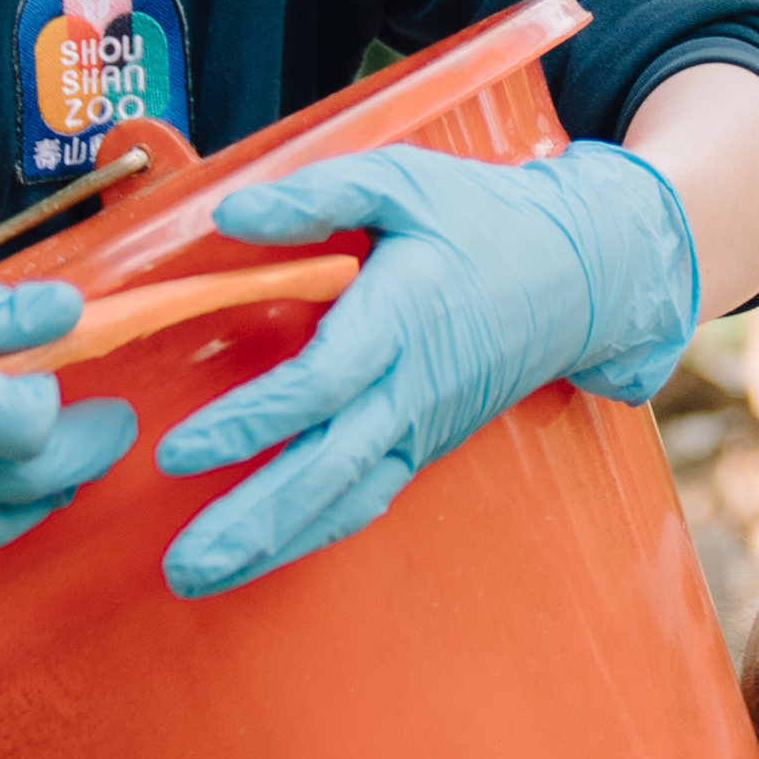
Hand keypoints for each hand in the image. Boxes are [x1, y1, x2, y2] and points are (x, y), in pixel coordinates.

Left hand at [150, 142, 698, 598]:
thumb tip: (230, 215)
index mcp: (403, 315)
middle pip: (328, 467)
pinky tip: (264, 558)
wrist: (577, 274)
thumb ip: (316, 196)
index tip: (180, 452)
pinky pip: (367, 500)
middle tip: (182, 563)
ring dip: (272, 544)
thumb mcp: (401, 181)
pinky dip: (316, 534)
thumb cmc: (480, 219)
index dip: (253, 422)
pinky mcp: (424, 445)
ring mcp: (421, 426)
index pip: (322, 383)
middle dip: (252, 519)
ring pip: (345, 498)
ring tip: (201, 577)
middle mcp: (412, 387)